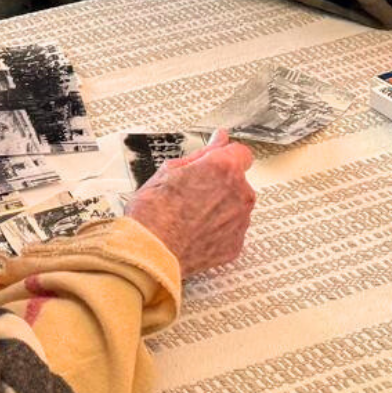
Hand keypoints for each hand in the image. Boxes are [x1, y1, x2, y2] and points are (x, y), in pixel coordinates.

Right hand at [122, 129, 255, 276]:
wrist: (151, 252)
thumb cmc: (153, 213)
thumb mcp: (170, 170)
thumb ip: (202, 153)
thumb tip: (218, 140)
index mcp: (223, 168)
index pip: (241, 152)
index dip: (225, 156)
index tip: (216, 161)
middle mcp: (239, 193)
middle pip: (238, 181)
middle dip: (220, 184)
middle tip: (192, 192)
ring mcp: (240, 221)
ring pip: (236, 206)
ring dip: (220, 207)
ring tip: (190, 215)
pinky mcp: (235, 244)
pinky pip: (232, 230)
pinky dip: (218, 230)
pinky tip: (196, 231)